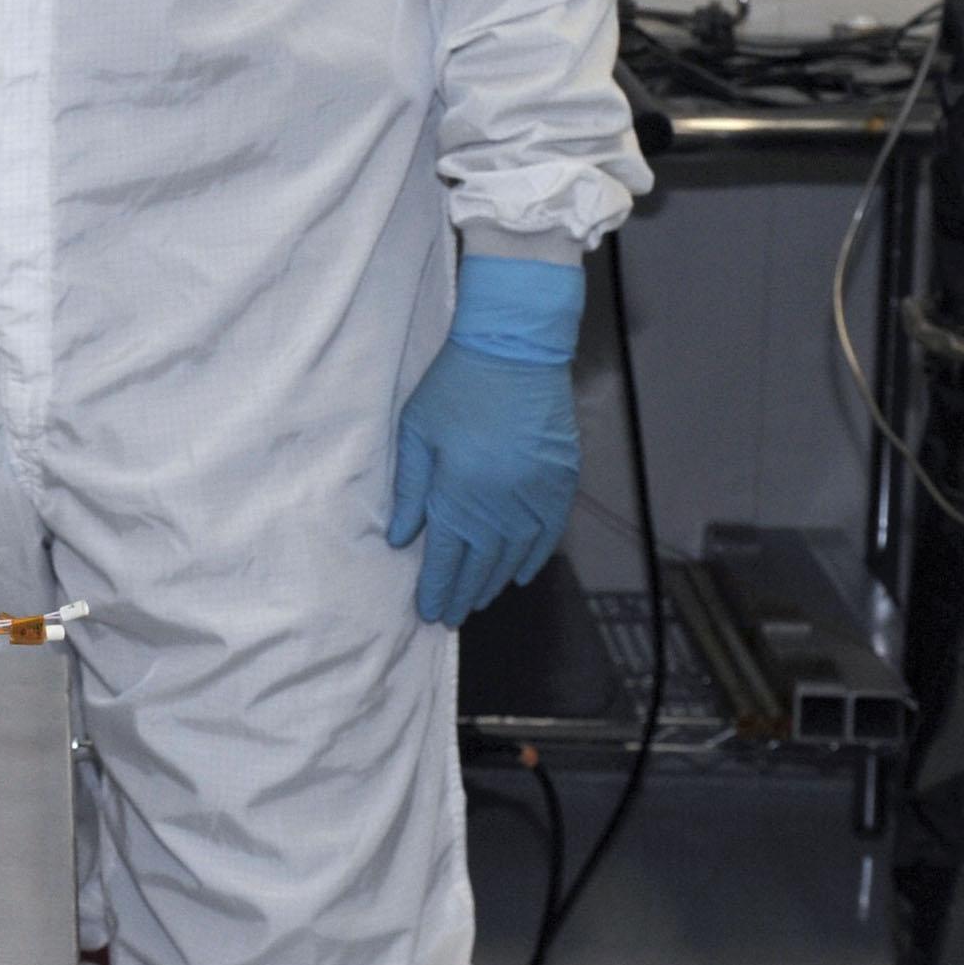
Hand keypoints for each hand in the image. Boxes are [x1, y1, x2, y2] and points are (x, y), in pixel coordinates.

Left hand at [388, 257, 584, 626]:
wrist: (516, 348)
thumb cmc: (456, 386)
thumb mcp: (417, 433)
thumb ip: (411, 490)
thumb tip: (402, 539)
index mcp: (459, 493)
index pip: (446, 557)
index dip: (437, 588)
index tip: (429, 612)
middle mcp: (500, 504)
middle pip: (480, 563)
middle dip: (463, 593)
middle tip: (451, 616)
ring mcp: (535, 495)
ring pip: (513, 554)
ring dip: (494, 581)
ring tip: (478, 599)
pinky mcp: (561, 481)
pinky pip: (548, 532)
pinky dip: (533, 556)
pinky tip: (519, 574)